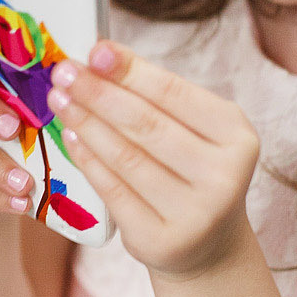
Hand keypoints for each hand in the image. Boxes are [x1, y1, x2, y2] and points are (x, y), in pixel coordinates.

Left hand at [47, 43, 259, 278]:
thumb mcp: (196, 132)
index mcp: (237, 137)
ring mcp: (194, 213)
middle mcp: (223, 177)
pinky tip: (70, 136)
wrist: (209, 246)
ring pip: (126, 157)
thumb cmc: (193, 172)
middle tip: (64, 72)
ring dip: (86, 123)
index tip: (95, 50)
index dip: (131, 70)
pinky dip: (87, 160)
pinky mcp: (160, 240)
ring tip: (59, 100)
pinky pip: (113, 191)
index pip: (175, 94)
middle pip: (147, 125)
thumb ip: (157, 98)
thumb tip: (99, 59)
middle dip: (99, 93)